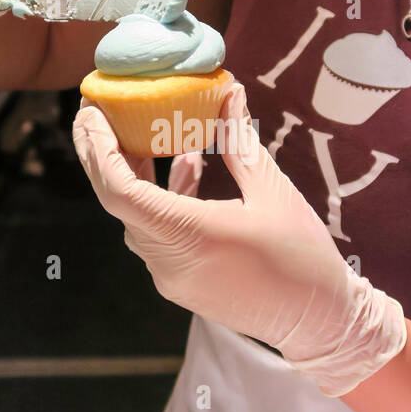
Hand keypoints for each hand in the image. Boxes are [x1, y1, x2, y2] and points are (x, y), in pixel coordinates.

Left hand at [73, 83, 406, 395]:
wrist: (318, 322)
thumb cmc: (301, 256)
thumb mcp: (273, 190)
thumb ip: (239, 140)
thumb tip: (228, 90)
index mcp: (190, 235)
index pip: (119, 191)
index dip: (98, 149)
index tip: (92, 112)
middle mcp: (169, 261)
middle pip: (118, 201)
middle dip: (103, 153)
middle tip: (99, 109)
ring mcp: (171, 276)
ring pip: (136, 216)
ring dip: (134, 174)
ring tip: (141, 128)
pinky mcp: (182, 282)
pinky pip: (156, 233)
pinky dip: (162, 198)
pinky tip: (187, 165)